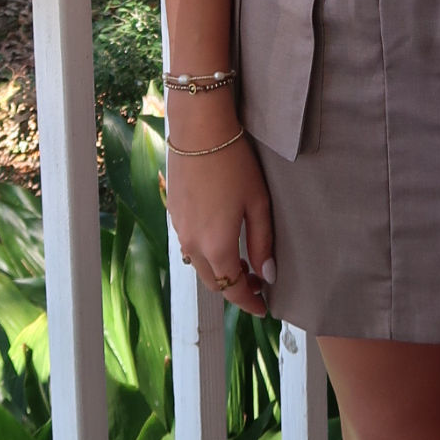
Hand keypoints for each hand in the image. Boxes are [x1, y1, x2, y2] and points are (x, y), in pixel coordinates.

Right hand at [165, 101, 275, 315]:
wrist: (199, 131)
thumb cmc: (235, 164)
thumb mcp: (258, 203)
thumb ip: (262, 243)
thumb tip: (266, 275)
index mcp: (216, 246)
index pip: (233, 289)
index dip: (249, 302)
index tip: (264, 308)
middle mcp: (192, 244)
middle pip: (213, 282)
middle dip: (235, 288)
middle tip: (257, 282)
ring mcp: (179, 229)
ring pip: (199, 265)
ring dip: (219, 271)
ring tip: (242, 262)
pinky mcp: (173, 214)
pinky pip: (190, 245)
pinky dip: (206, 253)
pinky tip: (221, 240)